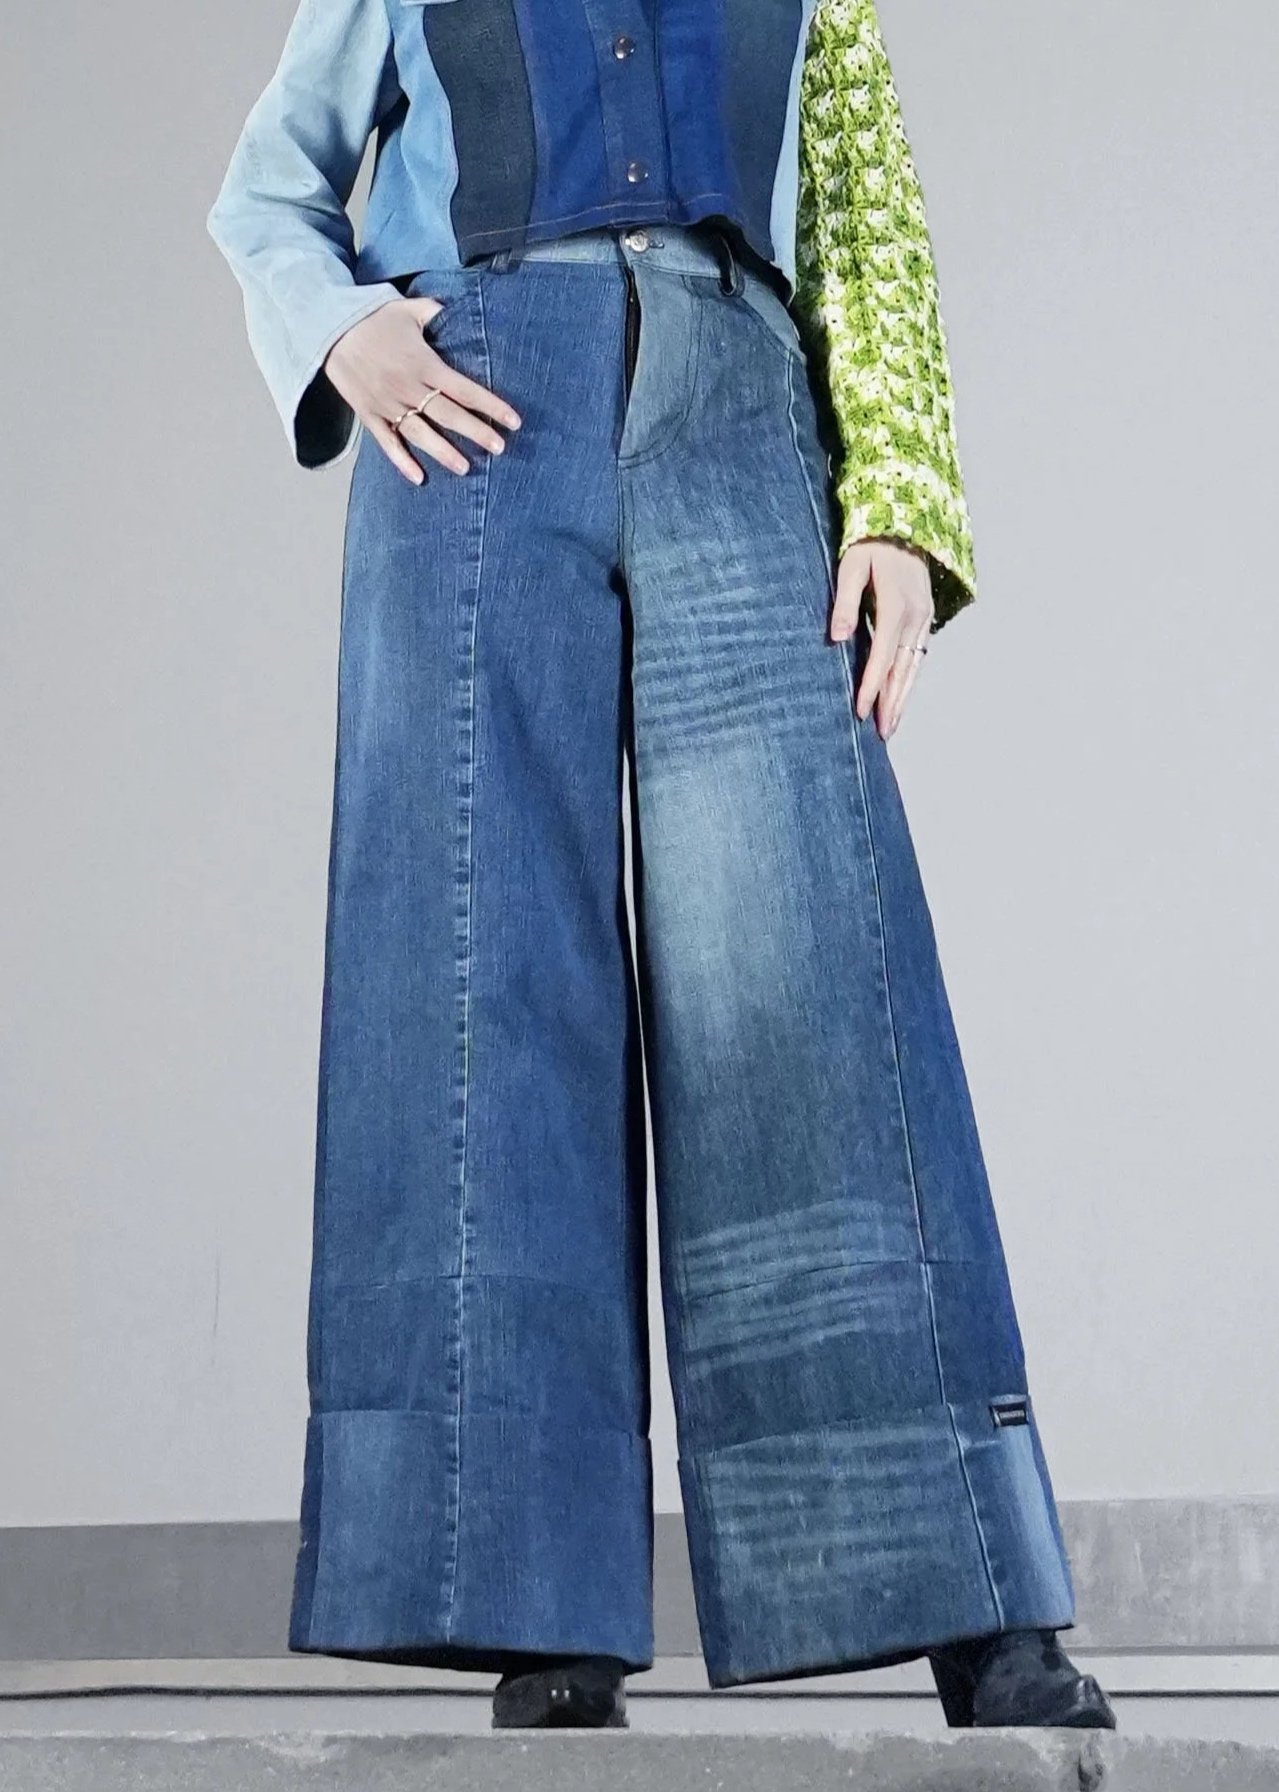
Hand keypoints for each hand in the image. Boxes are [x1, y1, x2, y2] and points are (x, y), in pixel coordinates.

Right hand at [324, 296, 521, 483]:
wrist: (328, 327)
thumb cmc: (373, 316)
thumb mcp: (409, 309)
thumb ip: (437, 312)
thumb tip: (461, 310)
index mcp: (423, 362)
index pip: (464, 389)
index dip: (490, 405)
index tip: (513, 421)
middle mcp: (408, 386)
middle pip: (448, 415)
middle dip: (476, 432)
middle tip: (500, 448)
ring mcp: (387, 403)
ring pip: (420, 433)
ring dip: (443, 452)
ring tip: (466, 468)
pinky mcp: (369, 414)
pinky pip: (387, 442)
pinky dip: (401, 462)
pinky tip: (419, 478)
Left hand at [830, 538, 934, 740]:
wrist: (904, 521)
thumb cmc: (870, 544)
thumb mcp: (850, 566)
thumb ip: (844, 602)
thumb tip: (837, 638)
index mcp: (895, 605)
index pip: (882, 656)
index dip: (872, 686)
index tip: (862, 712)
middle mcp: (915, 616)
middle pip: (903, 669)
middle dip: (893, 703)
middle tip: (883, 733)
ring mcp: (924, 617)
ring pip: (914, 666)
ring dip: (904, 697)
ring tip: (893, 724)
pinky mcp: (925, 616)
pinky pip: (918, 655)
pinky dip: (910, 679)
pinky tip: (900, 695)